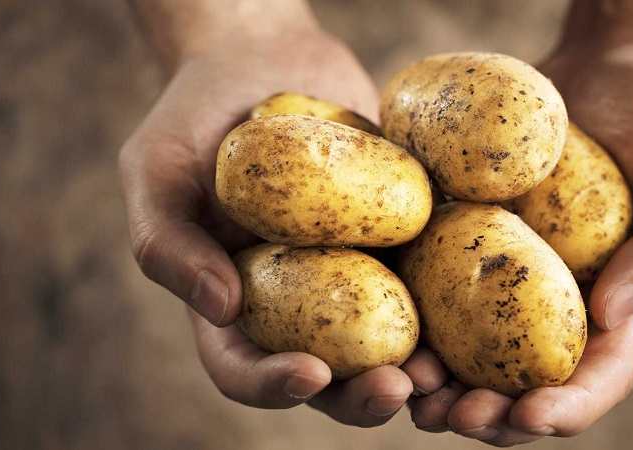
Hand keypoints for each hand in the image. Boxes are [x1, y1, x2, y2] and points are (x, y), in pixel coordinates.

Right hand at [118, 21, 412, 424]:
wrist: (263, 59)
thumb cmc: (194, 115)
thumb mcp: (156, 171)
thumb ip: (168, 242)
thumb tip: (221, 308)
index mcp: (234, 300)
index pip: (244, 366)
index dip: (272, 385)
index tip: (310, 373)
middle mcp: (297, 300)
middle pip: (328, 374)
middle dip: (361, 396)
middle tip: (398, 388)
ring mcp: (353, 272)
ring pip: (386, 341)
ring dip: (417, 368)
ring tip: (445, 371)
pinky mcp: (398, 237)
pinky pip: (426, 275)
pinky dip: (452, 302)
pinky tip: (475, 302)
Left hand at [406, 45, 632, 445]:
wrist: (605, 68)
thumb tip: (612, 318)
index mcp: (623, 309)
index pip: (597, 379)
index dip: (564, 409)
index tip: (527, 415)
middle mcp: (560, 307)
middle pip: (524, 383)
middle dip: (489, 414)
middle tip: (449, 416)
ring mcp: (510, 280)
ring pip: (472, 353)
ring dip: (439, 382)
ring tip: (406, 388)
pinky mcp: (470, 246)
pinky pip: (439, 291)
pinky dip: (414, 319)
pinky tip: (386, 327)